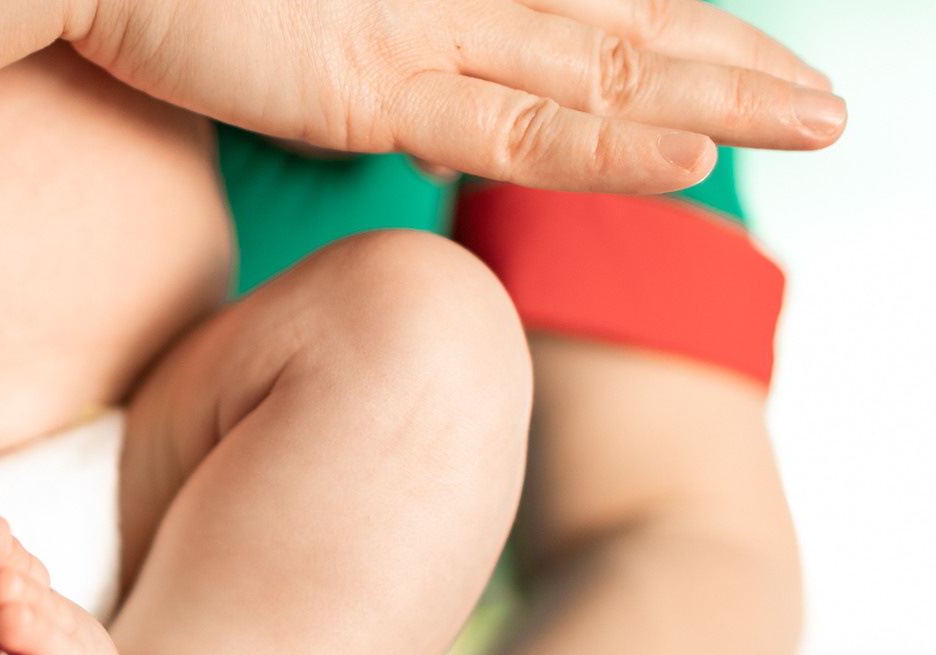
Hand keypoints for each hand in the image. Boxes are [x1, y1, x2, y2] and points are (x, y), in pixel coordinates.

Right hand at [65, 0, 844, 191]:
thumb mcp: (301, 26)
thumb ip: (367, 58)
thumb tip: (398, 90)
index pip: (597, 9)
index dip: (689, 37)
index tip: (755, 67)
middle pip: (627, 33)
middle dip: (739, 68)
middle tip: (831, 108)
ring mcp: (420, 32)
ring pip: (601, 70)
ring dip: (717, 99)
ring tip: (818, 123)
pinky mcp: (369, 82)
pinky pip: (508, 128)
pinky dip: (601, 148)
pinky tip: (687, 161)